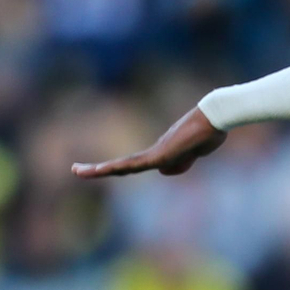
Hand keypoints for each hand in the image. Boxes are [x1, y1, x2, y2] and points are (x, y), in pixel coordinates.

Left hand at [71, 107, 227, 179]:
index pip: (132, 165)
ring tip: (77, 171)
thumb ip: (179, 163)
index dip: (115, 168)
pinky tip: (102, 169)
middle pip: (121, 165)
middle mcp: (153, 152)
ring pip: (123, 165)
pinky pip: (135, 164)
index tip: (98, 170)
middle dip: (98, 169)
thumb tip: (163, 170)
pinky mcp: (160, 155)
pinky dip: (117, 167)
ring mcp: (156, 153)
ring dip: (99, 170)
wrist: (214, 117)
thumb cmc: (208, 133)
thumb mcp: (193, 154)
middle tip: (74, 170)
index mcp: (160, 153)